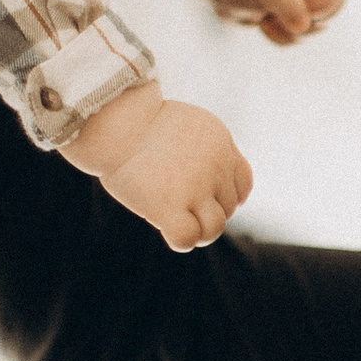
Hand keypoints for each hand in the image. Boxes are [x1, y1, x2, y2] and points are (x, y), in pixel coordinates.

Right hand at [62, 82, 252, 251]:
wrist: (118, 121)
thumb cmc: (139, 120)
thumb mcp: (184, 123)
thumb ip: (201, 148)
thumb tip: (199, 181)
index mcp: (221, 143)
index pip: (242, 183)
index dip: (226, 195)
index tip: (206, 197)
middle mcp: (216, 168)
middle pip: (228, 207)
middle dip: (207, 210)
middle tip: (178, 202)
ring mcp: (196, 189)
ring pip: (214, 227)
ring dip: (199, 231)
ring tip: (178, 222)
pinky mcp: (170, 206)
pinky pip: (188, 238)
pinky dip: (181, 240)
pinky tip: (167, 228)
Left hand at [174, 0, 345, 46]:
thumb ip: (288, 4)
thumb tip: (303, 26)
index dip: (319, 10)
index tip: (295, 11)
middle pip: (328, 14)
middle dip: (305, 23)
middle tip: (278, 16)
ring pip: (310, 27)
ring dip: (289, 31)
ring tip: (266, 18)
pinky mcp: (282, 11)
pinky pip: (293, 33)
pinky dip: (280, 35)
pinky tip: (262, 23)